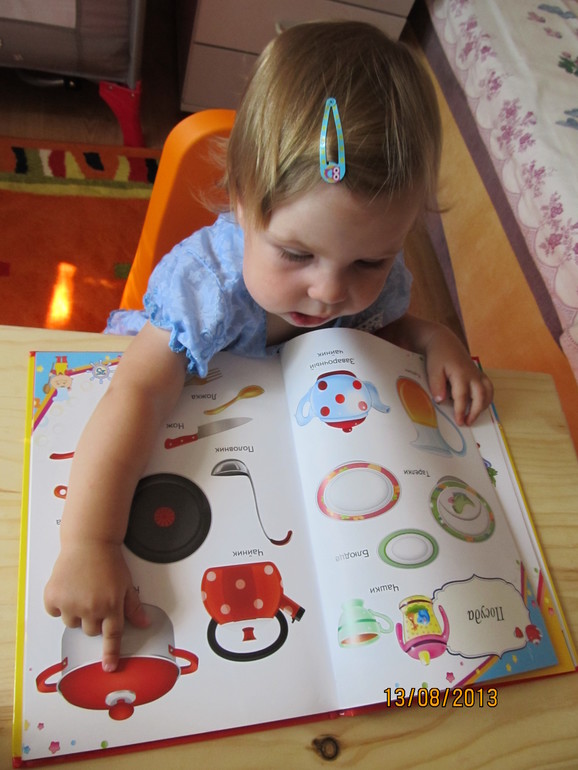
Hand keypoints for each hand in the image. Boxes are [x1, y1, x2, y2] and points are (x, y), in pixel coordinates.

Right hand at [44, 541, 148, 671]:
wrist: (89, 542)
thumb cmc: (109, 561)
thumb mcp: (126, 583)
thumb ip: (133, 606)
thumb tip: (144, 623)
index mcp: (112, 606)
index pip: (113, 636)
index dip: (111, 653)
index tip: (109, 667)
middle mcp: (92, 608)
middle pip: (91, 631)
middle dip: (93, 620)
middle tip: (94, 598)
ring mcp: (71, 603)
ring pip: (72, 623)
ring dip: (75, 612)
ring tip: (81, 590)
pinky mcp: (54, 597)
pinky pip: (55, 612)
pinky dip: (59, 604)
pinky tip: (67, 587)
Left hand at [424, 326, 493, 425]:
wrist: (445, 343)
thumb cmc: (438, 357)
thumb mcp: (432, 370)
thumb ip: (436, 385)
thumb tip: (441, 400)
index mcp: (460, 373)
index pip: (462, 396)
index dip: (461, 410)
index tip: (459, 421)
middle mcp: (472, 374)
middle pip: (479, 395)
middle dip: (475, 411)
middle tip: (467, 423)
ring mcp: (477, 374)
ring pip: (487, 392)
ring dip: (483, 406)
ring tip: (473, 417)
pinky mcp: (479, 374)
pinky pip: (489, 387)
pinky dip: (487, 398)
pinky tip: (479, 406)